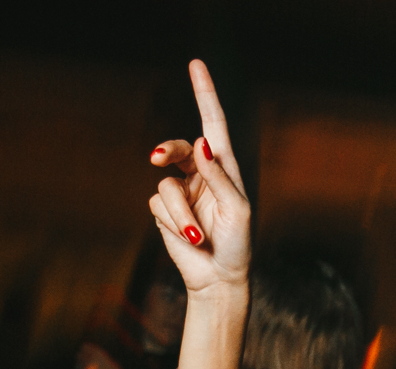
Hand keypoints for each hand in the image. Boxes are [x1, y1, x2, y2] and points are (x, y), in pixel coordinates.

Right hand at [147, 60, 250, 299]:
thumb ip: (219, 177)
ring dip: (180, 213)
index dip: (205, 94)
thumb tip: (202, 144)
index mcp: (225, 168)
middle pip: (178, 147)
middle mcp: (202, 174)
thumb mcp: (237, 210)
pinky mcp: (165, 210)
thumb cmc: (238, 244)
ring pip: (165, 184)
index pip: (213, 124)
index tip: (196, 64)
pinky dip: (173, 222)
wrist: (219, 278)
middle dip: (168, 150)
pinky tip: (189, 238)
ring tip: (197, 236)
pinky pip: (158, 204)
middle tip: (158, 156)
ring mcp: (182, 191)